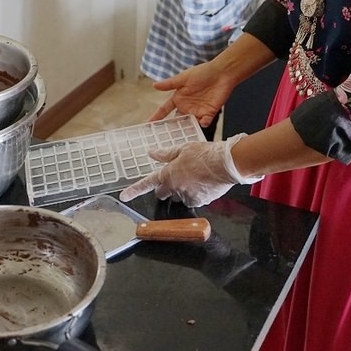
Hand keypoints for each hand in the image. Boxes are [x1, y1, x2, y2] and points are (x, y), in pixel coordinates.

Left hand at [119, 133, 262, 206]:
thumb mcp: (183, 148)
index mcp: (168, 174)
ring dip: (181, 190)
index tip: (124, 196)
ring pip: (178, 196)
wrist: (227, 163)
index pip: (147, 183)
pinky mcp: (200, 201)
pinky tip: (202, 183)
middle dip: (164, 187)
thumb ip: (165, 154)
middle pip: (162, 193)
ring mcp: (187, 196)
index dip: (134, 190)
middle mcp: (175, 188)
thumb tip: (151, 153)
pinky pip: (192, 200)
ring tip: (194, 176)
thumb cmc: (206, 153)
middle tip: (174, 177)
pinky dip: (194, 194)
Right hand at [149, 61, 238, 126]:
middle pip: (177, 120)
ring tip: (183, 135)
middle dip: (172, 128)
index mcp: (179, 97)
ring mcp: (198, 110)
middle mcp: (187, 106)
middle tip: (165, 137)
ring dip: (187, 129)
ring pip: (189, 124)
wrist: (222, 73)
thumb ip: (169, 84)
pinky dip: (202, 124)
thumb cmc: (203, 72)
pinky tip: (202, 122)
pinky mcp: (210, 112)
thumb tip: (154, 85)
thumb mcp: (183, 78)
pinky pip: (204, 122)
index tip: (148, 124)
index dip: (157, 117)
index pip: (165, 109)